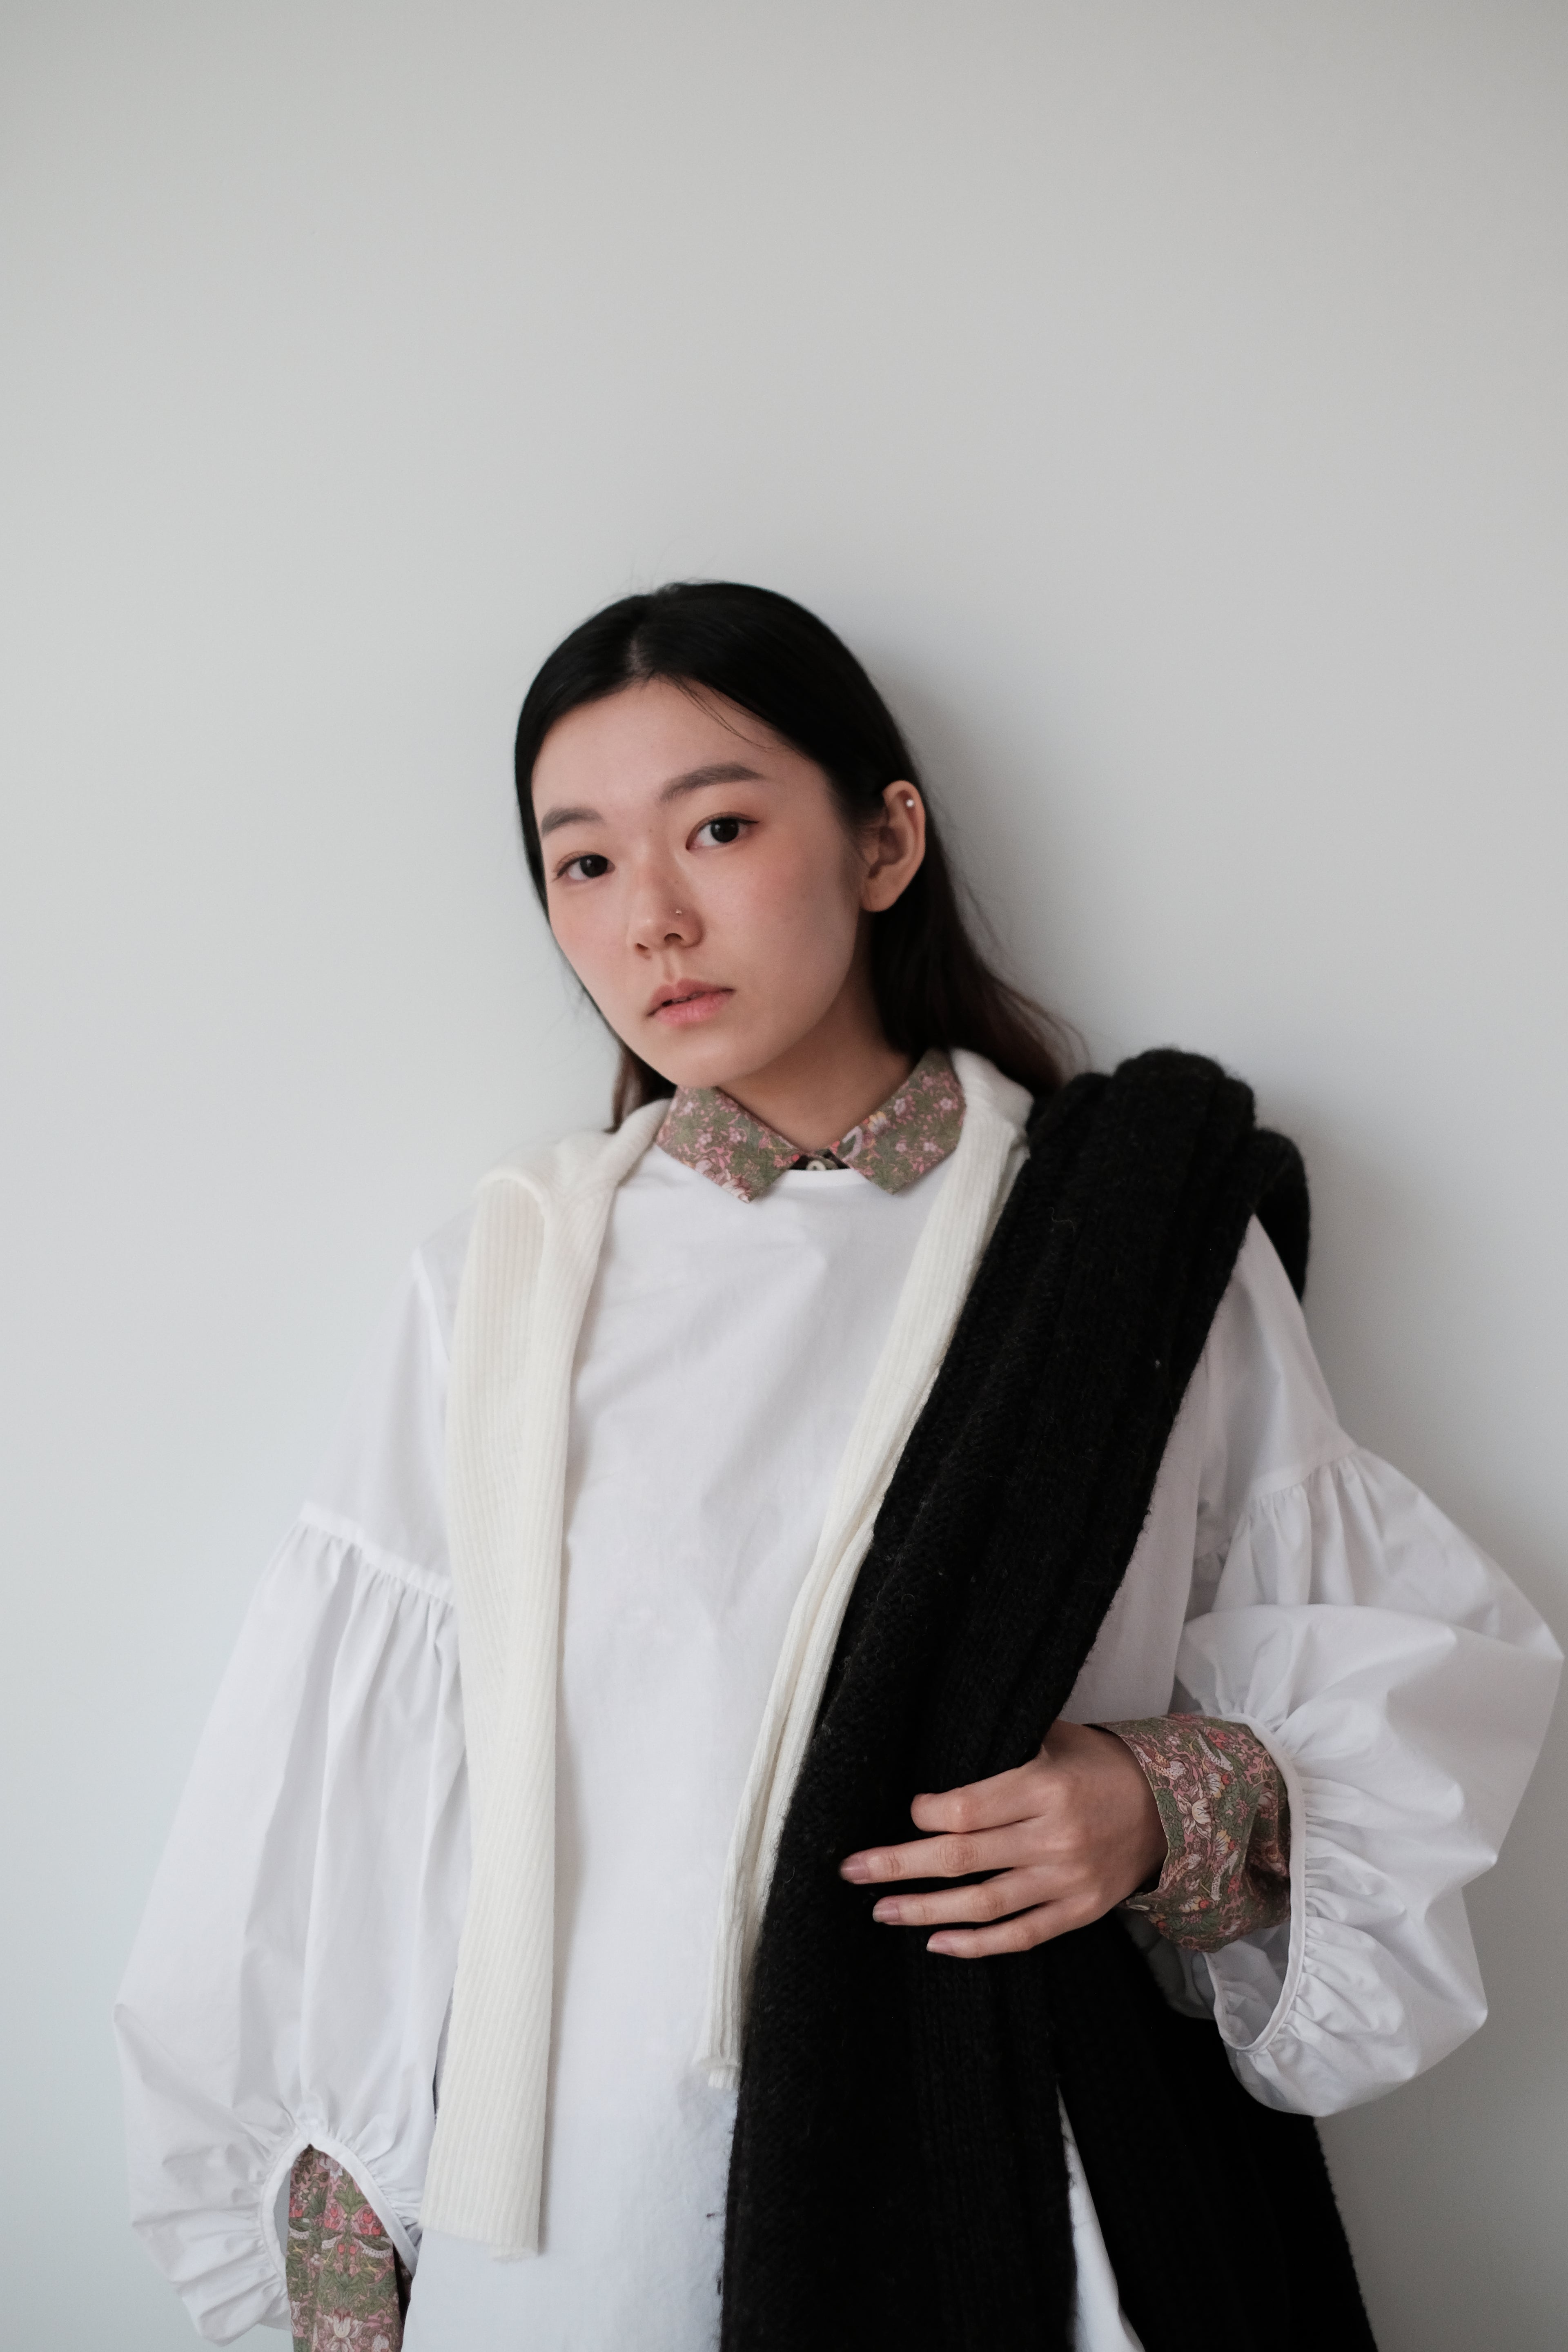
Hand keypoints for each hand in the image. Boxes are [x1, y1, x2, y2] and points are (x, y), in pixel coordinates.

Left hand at [837, 1720, 1168, 1956]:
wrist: (1169, 1809)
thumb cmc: (1099, 1766)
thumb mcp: (1055, 1738)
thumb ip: (1000, 1751)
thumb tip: (936, 1764)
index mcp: (1044, 1787)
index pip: (967, 1809)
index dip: (925, 1815)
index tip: (907, 1813)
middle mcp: (1053, 1837)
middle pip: (961, 1857)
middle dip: (899, 1865)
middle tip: (853, 1870)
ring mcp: (1067, 1880)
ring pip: (983, 1904)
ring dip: (925, 1910)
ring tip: (882, 1910)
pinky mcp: (1079, 1912)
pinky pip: (1020, 1935)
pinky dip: (976, 1945)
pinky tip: (936, 1943)